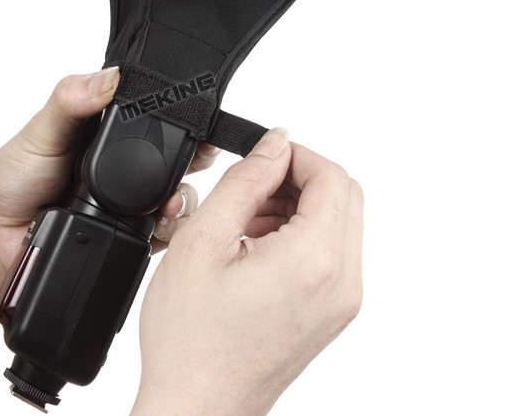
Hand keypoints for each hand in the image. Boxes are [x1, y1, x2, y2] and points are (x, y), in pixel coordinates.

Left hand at [0, 68, 216, 412]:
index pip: (157, 120)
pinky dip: (172, 229)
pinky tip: (163, 226)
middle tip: (199, 161)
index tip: (202, 123)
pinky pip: (165, 230)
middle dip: (195, 160)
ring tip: (173, 202)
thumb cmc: (13, 179)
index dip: (183, 119)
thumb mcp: (41, 132)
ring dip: (185, 197)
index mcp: (108, 133)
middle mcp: (126, 167)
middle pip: (178, 158)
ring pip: (178, 195)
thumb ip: (70, 101)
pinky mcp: (132, 234)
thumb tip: (105, 78)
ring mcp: (132, 202)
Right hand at [132, 129, 363, 415]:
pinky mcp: (332, 313)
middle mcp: (342, 282)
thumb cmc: (191, 339)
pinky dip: (300, 234)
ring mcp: (342, 302)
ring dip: (296, 206)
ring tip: (245, 223)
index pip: (332, 176)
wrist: (197, 406)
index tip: (261, 159)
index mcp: (314, 260)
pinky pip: (331, 252)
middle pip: (343, 196)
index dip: (295, 155)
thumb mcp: (204, 241)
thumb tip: (274, 144)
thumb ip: (245, 181)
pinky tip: (256, 247)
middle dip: (297, 179)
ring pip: (337, 222)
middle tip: (251, 190)